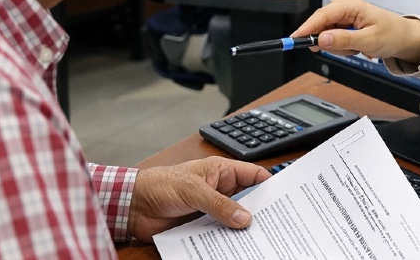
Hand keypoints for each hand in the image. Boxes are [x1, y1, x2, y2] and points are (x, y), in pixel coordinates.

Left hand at [127, 156, 271, 240]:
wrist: (133, 205)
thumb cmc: (160, 184)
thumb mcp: (193, 190)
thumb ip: (219, 204)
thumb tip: (245, 218)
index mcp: (222, 171)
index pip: (254, 175)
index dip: (270, 185)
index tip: (287, 197)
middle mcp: (220, 190)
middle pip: (249, 201)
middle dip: (261, 211)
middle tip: (277, 224)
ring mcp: (212, 210)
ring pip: (236, 220)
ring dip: (244, 229)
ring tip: (260, 239)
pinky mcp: (202, 227)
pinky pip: (221, 235)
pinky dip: (228, 241)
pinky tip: (237, 248)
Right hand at [291, 0, 419, 64]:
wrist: (403, 37)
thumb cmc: (391, 34)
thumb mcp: (369, 41)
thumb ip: (344, 40)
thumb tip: (322, 38)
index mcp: (351, 5)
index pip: (323, 15)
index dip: (308, 27)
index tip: (296, 38)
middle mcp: (345, 5)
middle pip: (322, 25)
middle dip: (332, 42)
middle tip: (351, 50)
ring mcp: (343, 13)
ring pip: (326, 33)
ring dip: (339, 46)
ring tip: (357, 47)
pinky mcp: (343, 22)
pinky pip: (332, 36)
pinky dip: (342, 45)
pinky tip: (355, 46)